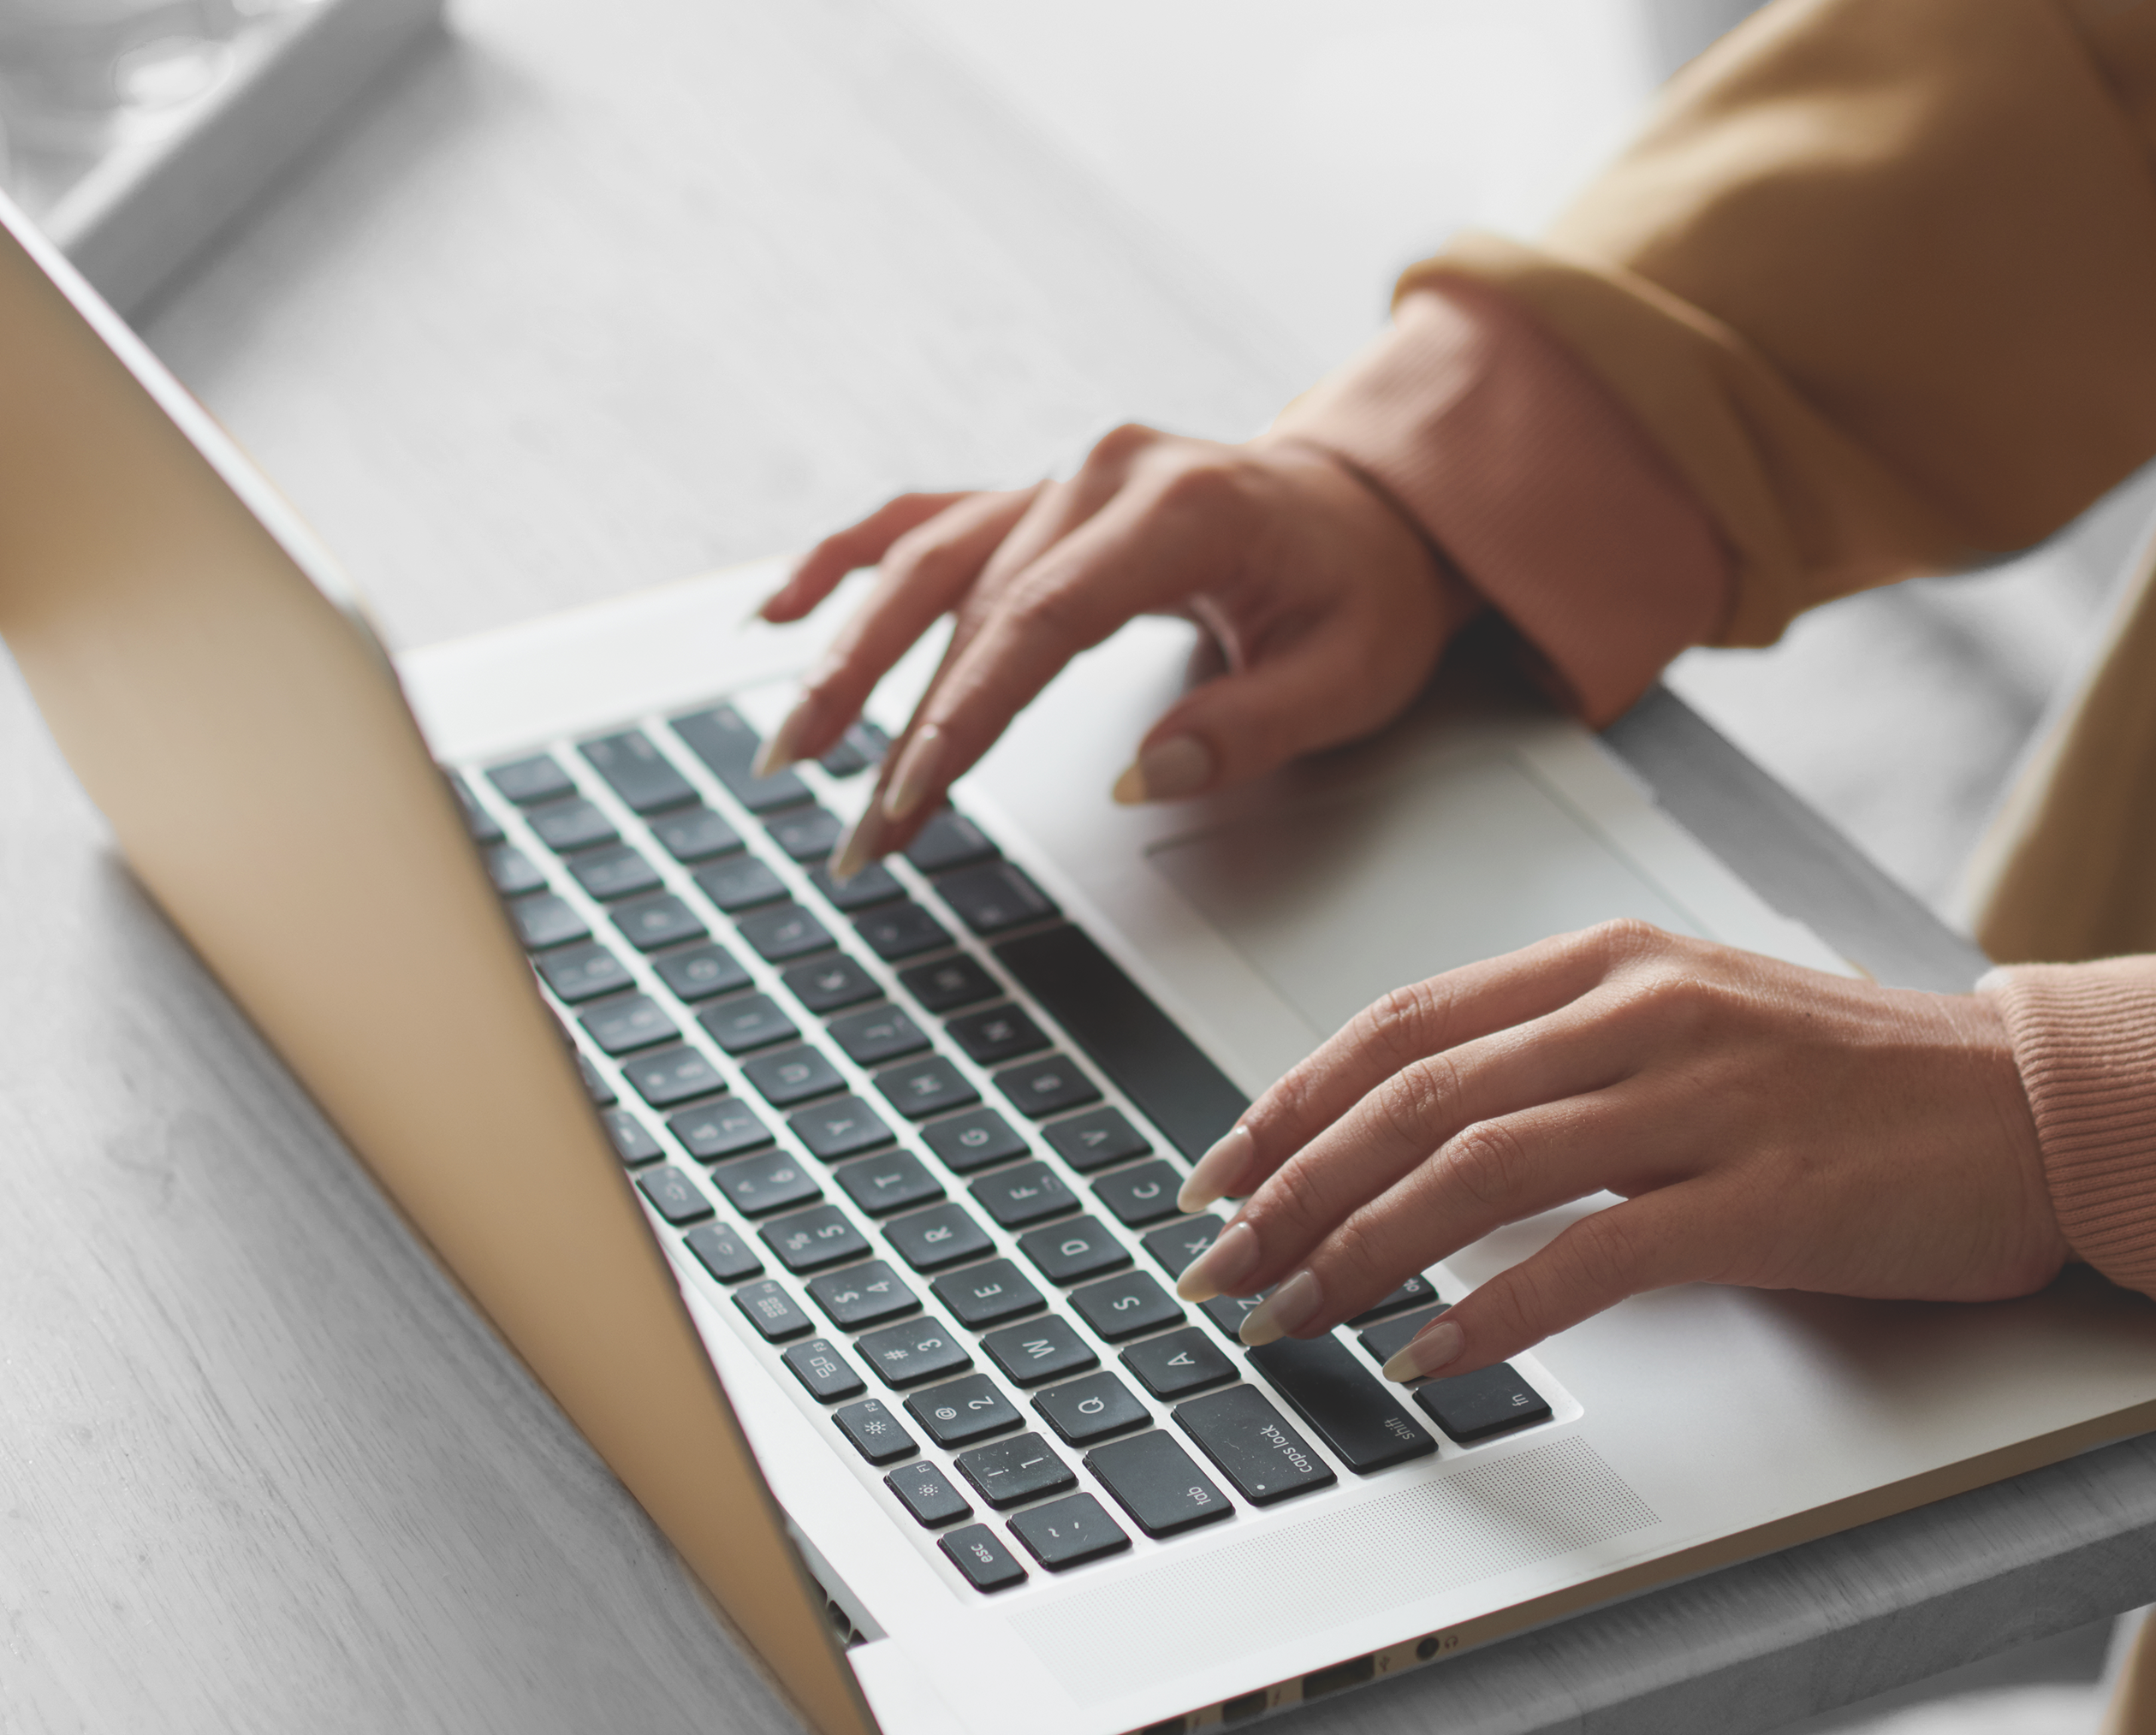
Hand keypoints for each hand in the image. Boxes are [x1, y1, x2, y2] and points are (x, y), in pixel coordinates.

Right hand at [751, 425, 1473, 876]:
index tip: (914, 790)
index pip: (1044, 616)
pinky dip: (844, 562)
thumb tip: (1141, 777)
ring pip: (926, 564)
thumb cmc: (1365, 587)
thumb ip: (1250, 724)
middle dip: (900, 726)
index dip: (968, 707)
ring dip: (848, 657)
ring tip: (792, 751)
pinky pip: (923, 523)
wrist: (1378, 505)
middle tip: (859, 836)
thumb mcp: (1353, 672)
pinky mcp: (1036, 503)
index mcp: (1181, 507)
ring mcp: (1059, 482)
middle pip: (972, 604)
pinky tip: (776, 611)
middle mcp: (1102, 476)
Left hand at [1167, 920, 2063, 1379]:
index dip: (1286, 1100)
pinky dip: (1490, 1312)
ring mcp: (1705, 1098)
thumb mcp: (1690, 1028)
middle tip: (1219, 1270)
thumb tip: (1403, 1134)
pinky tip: (1428, 1356)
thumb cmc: (1861, 1087)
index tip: (1212, 1173)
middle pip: (1412, 1096)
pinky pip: (1590, 1256)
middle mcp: (1643, 1010)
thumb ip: (1558, 1060)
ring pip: (1476, 1166)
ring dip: (1359, 1251)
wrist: (2046, 1109)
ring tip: (1292, 1318)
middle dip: (1291, 1191)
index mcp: (1610, 960)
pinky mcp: (1764, 1197)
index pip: (1399, 1024)